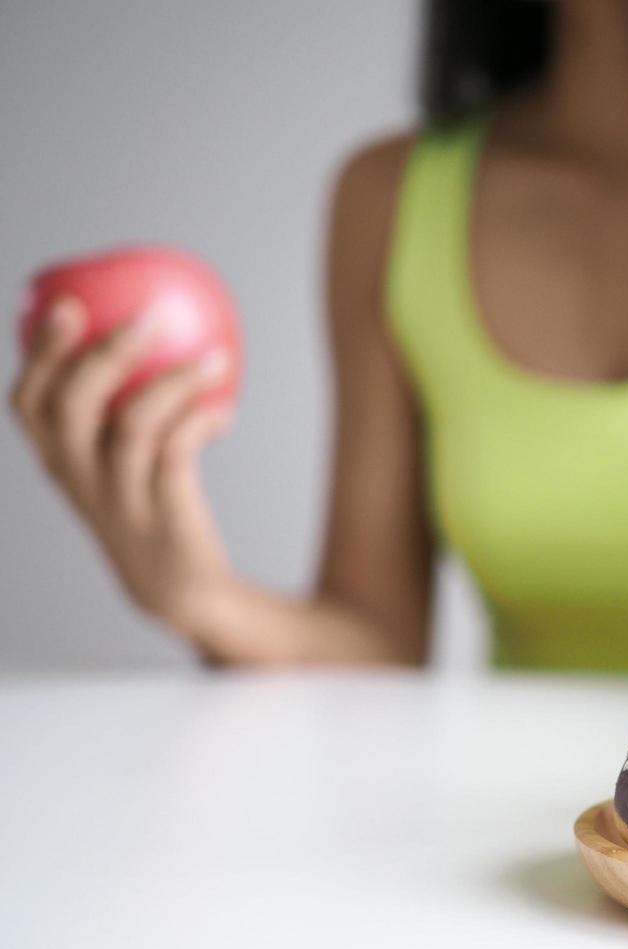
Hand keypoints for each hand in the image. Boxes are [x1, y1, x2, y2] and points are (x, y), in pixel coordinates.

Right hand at [10, 297, 235, 633]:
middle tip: (149, 316)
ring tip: (216, 357)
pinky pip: (178, 453)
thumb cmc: (155, 509)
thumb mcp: (122, 464)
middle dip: (104, 352)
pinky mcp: (162, 515)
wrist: (181, 590)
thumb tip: (158, 333)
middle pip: (70, 405)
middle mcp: (79, 479)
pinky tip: (225, 409)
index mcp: (61, 462)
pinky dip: (201, 421)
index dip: (41, 352)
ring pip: (131, 424)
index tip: (67, 304)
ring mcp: (118, 499)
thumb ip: (121, 412)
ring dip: (176, 381)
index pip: (28, 403)